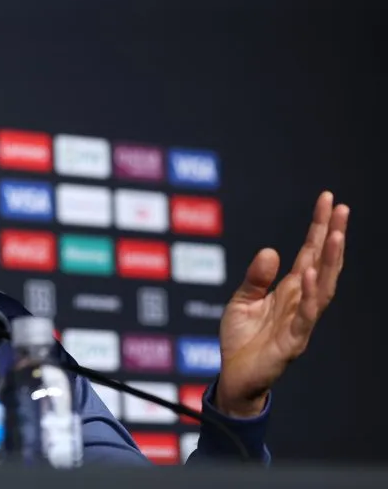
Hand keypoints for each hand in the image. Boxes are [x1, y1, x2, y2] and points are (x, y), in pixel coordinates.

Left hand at [214, 191, 349, 417]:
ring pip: (324, 287)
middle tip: (341, 208)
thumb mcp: (242, 301)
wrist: (235, 377)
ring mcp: (301, 321)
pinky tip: (312, 274)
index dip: (318, 227)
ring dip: (330, 261)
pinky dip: (311, 295)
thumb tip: (270, 251)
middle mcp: (301, 302)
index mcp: (290, 290)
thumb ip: (255, 278)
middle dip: (333, 236)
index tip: (327, 200)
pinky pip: (306, 316)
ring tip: (334, 234)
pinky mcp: (293, 341)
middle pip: (323, 264)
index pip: (309, 253)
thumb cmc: (241, 340)